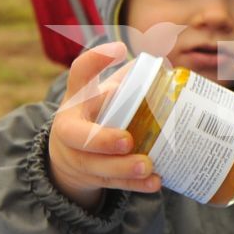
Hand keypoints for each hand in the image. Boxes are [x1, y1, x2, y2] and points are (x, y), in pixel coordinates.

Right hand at [48, 42, 162, 206]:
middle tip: (127, 140)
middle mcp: (70, 127)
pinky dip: (135, 185)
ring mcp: (78, 156)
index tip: (120, 48)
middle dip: (101, 139)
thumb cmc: (96, 114)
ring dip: (123, 167)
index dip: (95, 60)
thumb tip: (165, 63)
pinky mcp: (91, 177)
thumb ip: (129, 79)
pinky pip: (113, 184)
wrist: (68, 154)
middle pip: (77, 136)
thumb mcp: (104, 93)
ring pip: (96, 166)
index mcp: (77, 98)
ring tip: (147, 165)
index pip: (79, 73)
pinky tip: (155, 182)